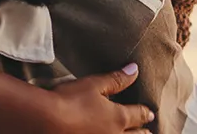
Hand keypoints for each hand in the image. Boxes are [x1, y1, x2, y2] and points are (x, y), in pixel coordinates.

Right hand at [0, 66, 153, 133]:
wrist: (46, 121)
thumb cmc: (70, 100)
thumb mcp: (94, 84)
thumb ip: (116, 79)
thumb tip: (135, 70)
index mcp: (118, 117)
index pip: (138, 114)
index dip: (145, 113)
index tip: (150, 113)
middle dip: (143, 133)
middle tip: (149, 132)